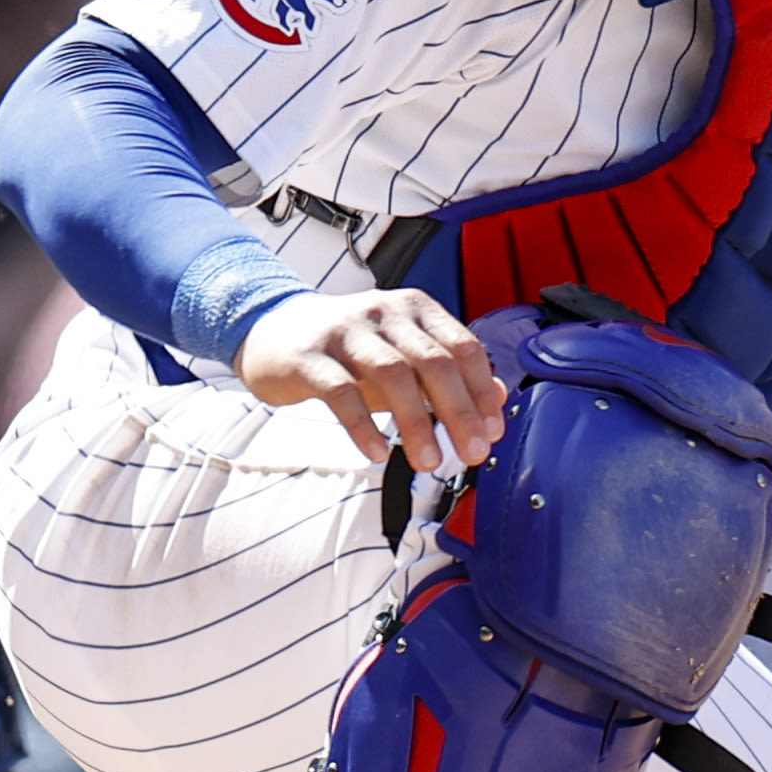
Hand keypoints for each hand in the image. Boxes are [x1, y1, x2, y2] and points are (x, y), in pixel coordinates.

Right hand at [236, 287, 504, 471]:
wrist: (273, 330)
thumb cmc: (349, 349)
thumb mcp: (403, 354)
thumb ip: (449, 375)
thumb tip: (498, 399)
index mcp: (415, 309)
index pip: (463, 347)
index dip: (482, 391)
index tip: (492, 432)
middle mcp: (384, 313)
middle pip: (433, 361)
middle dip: (459, 412)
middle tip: (473, 454)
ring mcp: (345, 331)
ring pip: (392, 373)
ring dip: (416, 421)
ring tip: (429, 462)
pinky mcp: (309, 356)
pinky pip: (341, 391)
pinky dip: (363, 425)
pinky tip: (378, 453)